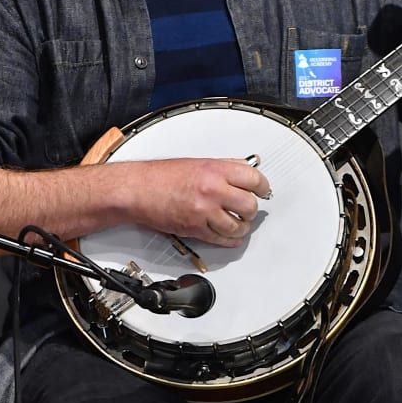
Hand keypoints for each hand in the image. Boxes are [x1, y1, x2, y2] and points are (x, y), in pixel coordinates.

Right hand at [114, 156, 271, 246]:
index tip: (264, 191)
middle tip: (249, 208)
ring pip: (238, 226)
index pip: (254, 179)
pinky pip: (221, 239)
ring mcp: (204, 211)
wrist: (138, 190)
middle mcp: (212, 190)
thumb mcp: (199, 162)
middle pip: (249, 205)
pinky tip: (231, 236)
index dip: (263, 187)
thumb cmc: (162, 176)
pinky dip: (230, 240)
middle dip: (251, 209)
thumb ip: (225, 166)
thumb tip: (246, 169)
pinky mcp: (195, 229)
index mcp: (215, 170)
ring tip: (240, 223)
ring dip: (242, 227)